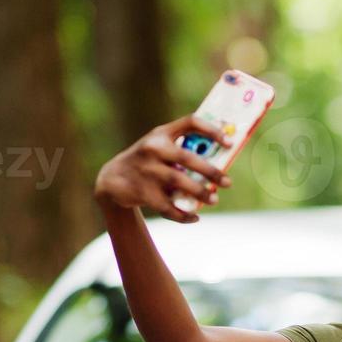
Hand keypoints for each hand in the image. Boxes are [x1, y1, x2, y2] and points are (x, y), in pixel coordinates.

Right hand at [92, 112, 234, 221]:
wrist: (113, 179)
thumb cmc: (146, 162)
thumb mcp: (158, 148)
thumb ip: (181, 150)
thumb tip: (218, 162)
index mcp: (161, 134)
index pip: (190, 123)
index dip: (212, 130)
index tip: (229, 142)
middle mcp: (153, 149)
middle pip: (188, 158)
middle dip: (211, 172)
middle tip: (227, 182)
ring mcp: (147, 170)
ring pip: (180, 183)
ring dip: (200, 193)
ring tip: (214, 200)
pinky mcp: (143, 192)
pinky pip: (168, 207)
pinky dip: (183, 215)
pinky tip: (194, 217)